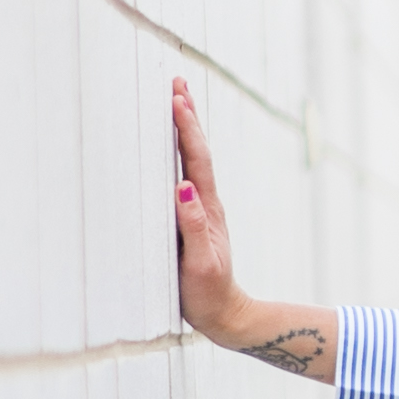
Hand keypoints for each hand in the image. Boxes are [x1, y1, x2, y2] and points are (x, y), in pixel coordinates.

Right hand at [172, 79, 340, 382]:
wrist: (226, 316)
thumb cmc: (209, 294)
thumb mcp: (201, 264)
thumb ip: (193, 227)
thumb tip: (183, 188)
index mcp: (207, 210)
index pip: (196, 161)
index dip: (186, 128)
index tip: (177, 97)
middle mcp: (206, 204)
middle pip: (196, 152)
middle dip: (187, 117)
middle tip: (177, 83)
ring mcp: (201, 210)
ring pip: (192, 161)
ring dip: (184, 131)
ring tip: (177, 102)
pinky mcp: (193, 220)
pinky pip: (185, 177)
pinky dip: (179, 155)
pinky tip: (172, 150)